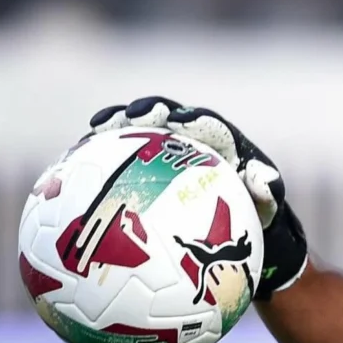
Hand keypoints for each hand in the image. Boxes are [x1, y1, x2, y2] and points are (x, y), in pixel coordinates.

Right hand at [88, 96, 308, 299]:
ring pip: (141, 137)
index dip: (194, 118)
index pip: (208, 125)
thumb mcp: (268, 206)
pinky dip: (103, 167)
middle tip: (129, 117)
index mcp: (223, 145)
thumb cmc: (258, 216)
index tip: (179, 120)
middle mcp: (195, 144)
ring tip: (93, 134)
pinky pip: (124, 167)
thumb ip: (266, 189)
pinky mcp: (150, 173)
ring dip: (117, 132)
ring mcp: (170, 157)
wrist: (245, 230)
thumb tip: (265, 181)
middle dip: (149, 112)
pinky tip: (75, 175)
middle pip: (168, 119)